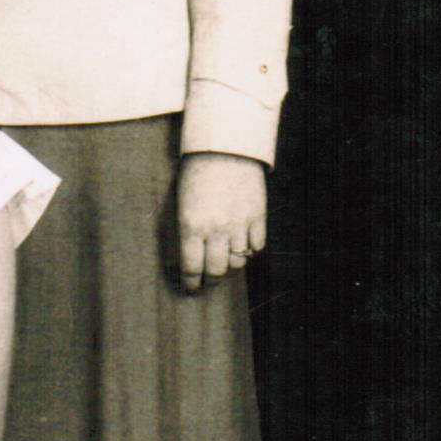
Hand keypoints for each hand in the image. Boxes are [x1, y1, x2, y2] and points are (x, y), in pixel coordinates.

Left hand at [172, 152, 267, 289]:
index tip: (190, 289)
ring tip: (224, 262)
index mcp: (190, 226)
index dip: (191, 283)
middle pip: (217, 270)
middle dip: (211, 280)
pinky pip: (258, 246)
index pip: (191, 267)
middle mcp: (216, 229)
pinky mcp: (259, 217)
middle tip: (208, 281)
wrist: (224, 151)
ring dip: (231, 265)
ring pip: (239, 261)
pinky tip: (243, 246)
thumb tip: (190, 260)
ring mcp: (240, 224)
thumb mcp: (180, 206)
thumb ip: (186, 233)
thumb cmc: (195, 177)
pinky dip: (251, 250)